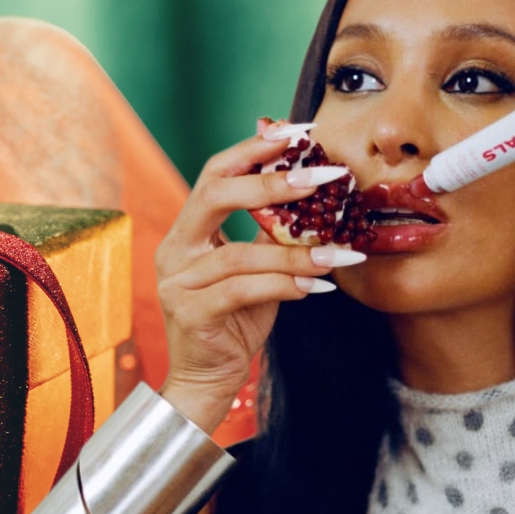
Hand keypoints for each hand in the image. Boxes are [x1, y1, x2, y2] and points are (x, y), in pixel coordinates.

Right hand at [154, 119, 365, 431]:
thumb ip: (272, 233)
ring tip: (339, 253)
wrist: (207, 379)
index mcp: (188, 230)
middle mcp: (175, 249)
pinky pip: (243, 291)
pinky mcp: (190, 313)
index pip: (215, 174)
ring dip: (296, 253)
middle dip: (271, 183)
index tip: (300, 134)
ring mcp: (177, 281)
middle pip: (214, 196)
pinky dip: (284, 285)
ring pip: (239, 254)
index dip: (255, 150)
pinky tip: (318, 287)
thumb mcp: (256, 268)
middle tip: (323, 178)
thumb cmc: (235, 321)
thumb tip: (312, 189)